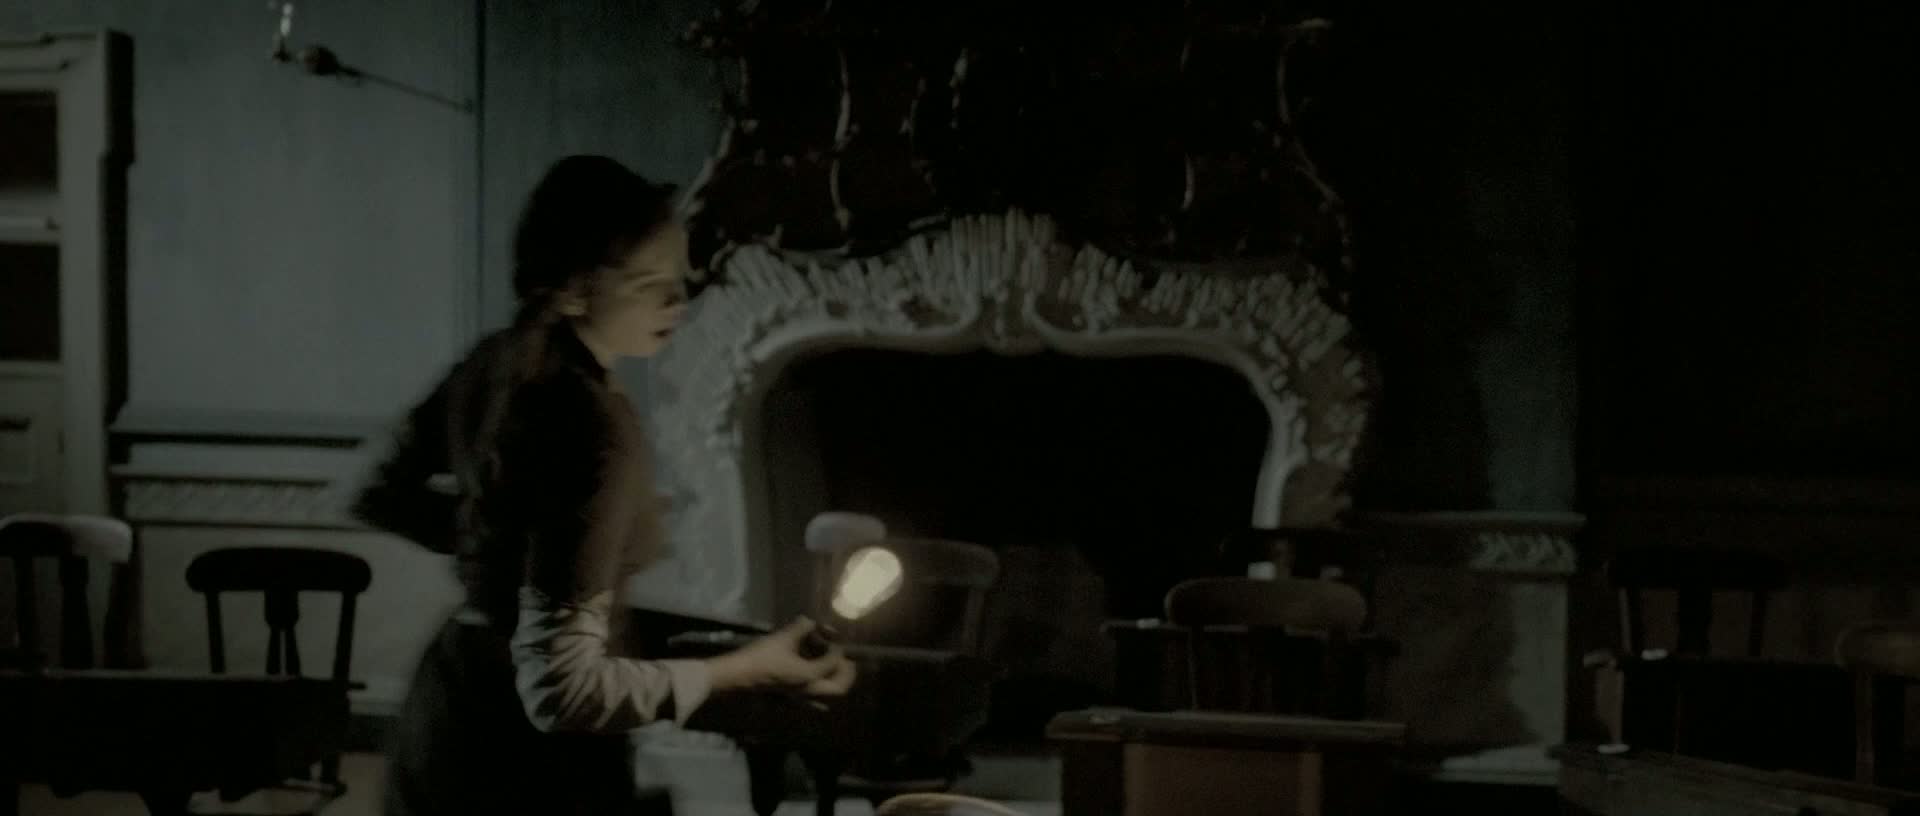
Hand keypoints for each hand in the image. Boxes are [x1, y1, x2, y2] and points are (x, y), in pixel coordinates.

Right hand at [707, 617, 856, 697]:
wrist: (737, 675)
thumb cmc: (761, 656)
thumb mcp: (783, 637)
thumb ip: (801, 627)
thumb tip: (811, 622)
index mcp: (810, 675)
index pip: (834, 661)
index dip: (837, 647)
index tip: (831, 636)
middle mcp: (809, 690)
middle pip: (840, 688)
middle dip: (846, 673)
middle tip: (845, 659)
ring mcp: (800, 697)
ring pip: (828, 697)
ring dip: (835, 682)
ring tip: (831, 667)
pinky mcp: (790, 699)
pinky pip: (814, 700)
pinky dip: (821, 691)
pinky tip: (814, 679)